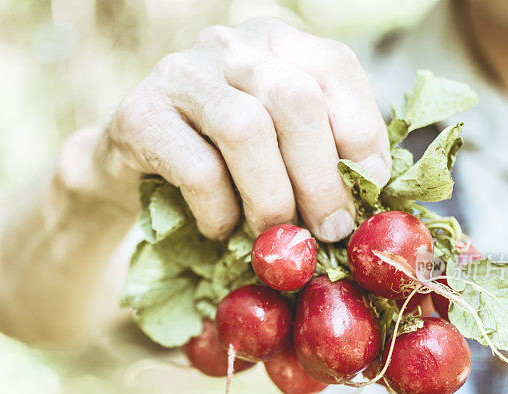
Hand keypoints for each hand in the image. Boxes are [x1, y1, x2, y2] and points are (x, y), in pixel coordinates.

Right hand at [108, 17, 390, 241]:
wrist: (132, 169)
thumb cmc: (223, 163)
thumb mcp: (280, 148)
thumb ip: (324, 156)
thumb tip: (375, 197)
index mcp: (276, 42)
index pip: (334, 68)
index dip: (361, 134)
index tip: (370, 190)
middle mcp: (229, 45)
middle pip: (294, 99)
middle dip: (321, 177)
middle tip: (330, 230)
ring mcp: (180, 74)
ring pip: (246, 129)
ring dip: (271, 199)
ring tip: (275, 237)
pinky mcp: (138, 115)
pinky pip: (197, 169)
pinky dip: (220, 212)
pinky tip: (221, 229)